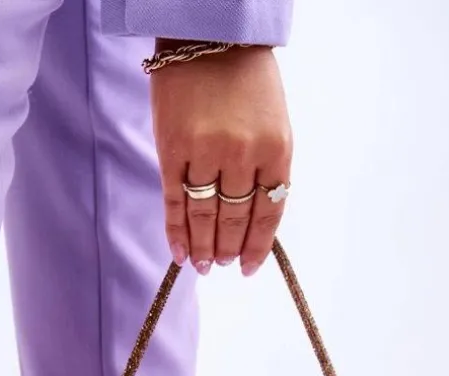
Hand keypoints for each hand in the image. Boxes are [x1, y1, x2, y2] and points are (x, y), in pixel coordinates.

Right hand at [151, 46, 292, 275]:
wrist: (209, 34)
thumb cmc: (244, 78)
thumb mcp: (272, 120)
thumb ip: (264, 165)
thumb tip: (252, 216)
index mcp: (276, 147)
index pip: (268, 212)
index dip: (258, 246)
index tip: (249, 268)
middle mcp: (243, 154)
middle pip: (234, 218)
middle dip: (228, 248)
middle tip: (222, 264)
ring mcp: (206, 152)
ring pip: (205, 216)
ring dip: (204, 246)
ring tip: (203, 265)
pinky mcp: (173, 150)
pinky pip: (175, 202)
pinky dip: (176, 232)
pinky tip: (180, 254)